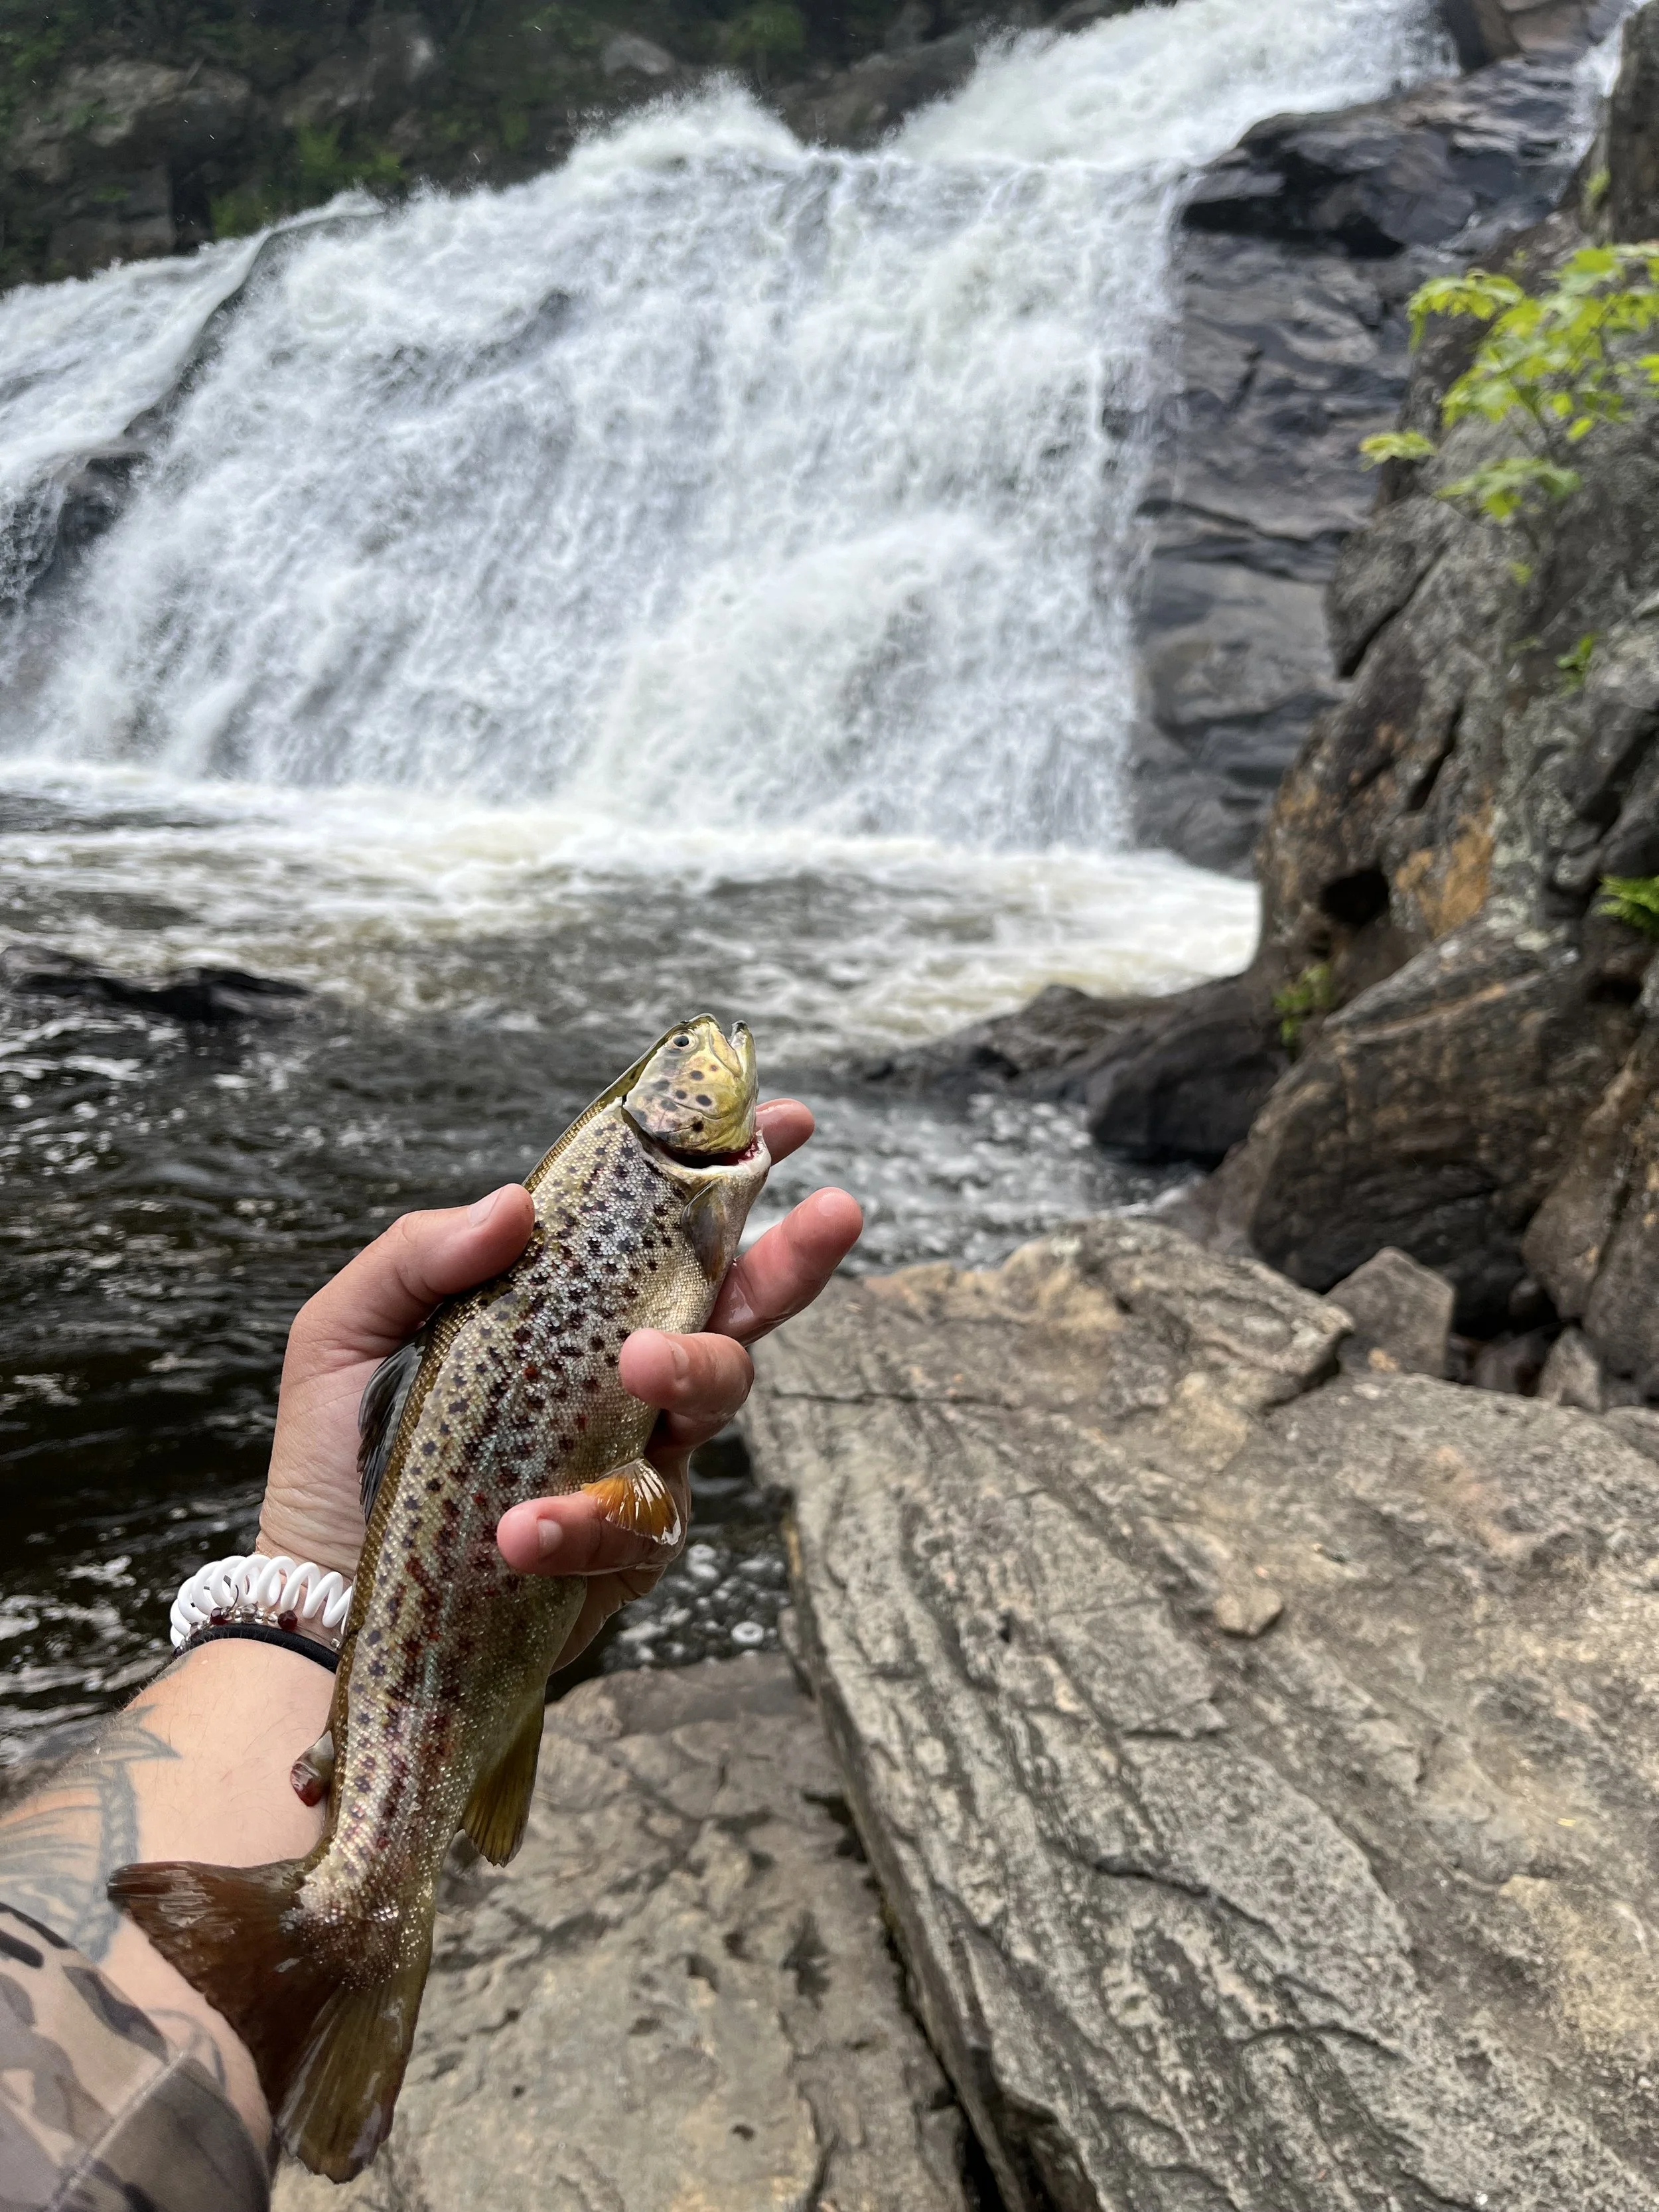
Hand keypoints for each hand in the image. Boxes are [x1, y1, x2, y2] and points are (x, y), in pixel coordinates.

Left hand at [259, 1100, 860, 1670]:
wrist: (320, 1595)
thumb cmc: (340, 1453)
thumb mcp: (347, 1333)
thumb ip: (417, 1258)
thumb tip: (515, 1203)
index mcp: (568, 1308)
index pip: (664, 1229)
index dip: (736, 1174)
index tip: (789, 1122)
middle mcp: (618, 1376)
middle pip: (735, 1309)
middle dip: (793, 1257)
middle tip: (833, 1214)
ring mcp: (633, 1458)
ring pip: (714, 1402)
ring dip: (692, 1369)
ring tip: (639, 1368)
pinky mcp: (620, 1550)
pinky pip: (638, 1524)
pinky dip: (585, 1521)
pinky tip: (523, 1528)